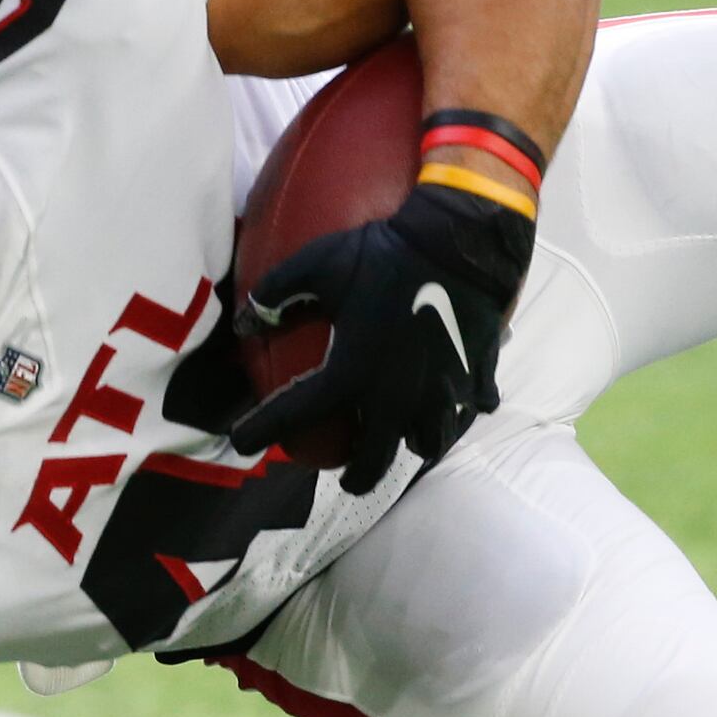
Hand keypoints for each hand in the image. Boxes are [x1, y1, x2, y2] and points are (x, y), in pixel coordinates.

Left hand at [231, 180, 531, 493]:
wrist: (461, 241)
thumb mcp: (319, 264)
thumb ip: (276, 293)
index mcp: (352, 374)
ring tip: (398, 436)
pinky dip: (455, 412)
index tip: (241, 442)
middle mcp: (396, 398)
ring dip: (407, 444)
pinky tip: (447, 402)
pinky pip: (466, 410)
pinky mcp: (475, 378)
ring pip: (426, 444)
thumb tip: (246, 321)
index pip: (295, 415)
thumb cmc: (386, 253)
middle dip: (356, 475)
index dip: (261, 431)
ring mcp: (440, 393)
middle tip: (346, 472)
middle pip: (374, 461)